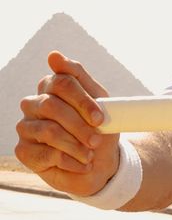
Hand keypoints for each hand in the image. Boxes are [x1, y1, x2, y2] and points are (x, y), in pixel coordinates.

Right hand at [15, 51, 120, 195]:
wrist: (99, 161)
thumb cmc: (99, 127)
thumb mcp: (100, 100)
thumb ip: (79, 77)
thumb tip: (53, 55)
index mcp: (52, 87)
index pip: (61, 82)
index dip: (82, 101)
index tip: (100, 118)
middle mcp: (34, 103)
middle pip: (52, 105)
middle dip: (79, 125)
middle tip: (97, 139)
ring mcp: (26, 127)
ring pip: (48, 131)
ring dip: (76, 145)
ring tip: (90, 154)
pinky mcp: (23, 151)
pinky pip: (45, 154)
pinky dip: (70, 160)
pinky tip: (81, 163)